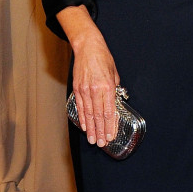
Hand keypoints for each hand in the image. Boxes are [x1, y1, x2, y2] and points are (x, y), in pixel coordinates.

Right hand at [70, 28, 119, 147]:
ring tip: (93, 139)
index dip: (110, 126)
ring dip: (91, 129)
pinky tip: (85, 127)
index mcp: (107, 87)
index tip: (111, 136)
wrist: (88, 47)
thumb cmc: (103, 59)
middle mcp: (95, 90)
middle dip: (100, 131)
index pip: (109, 112)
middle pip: (98, 116)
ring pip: (88, 114)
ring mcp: (85, 90)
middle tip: (101, 143)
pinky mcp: (77, 88)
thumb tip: (115, 103)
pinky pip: (80, 107)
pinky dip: (82, 118)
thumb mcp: (115, 74)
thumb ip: (115, 90)